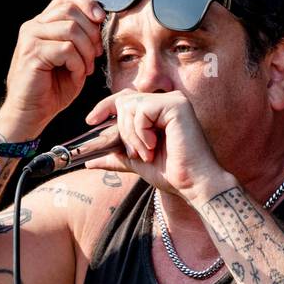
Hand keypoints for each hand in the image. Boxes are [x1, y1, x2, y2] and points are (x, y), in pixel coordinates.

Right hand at [1, 0, 105, 134]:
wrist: (30, 113)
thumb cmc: (52, 89)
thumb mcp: (73, 59)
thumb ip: (82, 39)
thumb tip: (99, 21)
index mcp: (43, 24)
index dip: (87, 4)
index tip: (100, 20)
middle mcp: (33, 26)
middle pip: (71, 10)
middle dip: (92, 33)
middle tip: (95, 55)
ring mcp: (31, 38)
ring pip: (71, 28)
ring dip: (86, 50)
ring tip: (86, 68)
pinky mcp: (32, 53)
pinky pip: (66, 49)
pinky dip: (78, 64)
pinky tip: (76, 75)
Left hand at [81, 89, 225, 198]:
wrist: (193, 184)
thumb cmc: (172, 174)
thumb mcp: (137, 162)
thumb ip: (116, 157)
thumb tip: (90, 161)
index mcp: (160, 110)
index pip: (126, 98)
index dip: (105, 106)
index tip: (91, 121)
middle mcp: (167, 100)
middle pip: (124, 102)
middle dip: (123, 131)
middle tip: (136, 153)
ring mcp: (174, 100)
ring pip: (130, 106)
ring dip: (132, 135)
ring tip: (148, 152)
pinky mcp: (176, 104)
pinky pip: (142, 111)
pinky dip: (142, 132)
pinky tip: (155, 146)